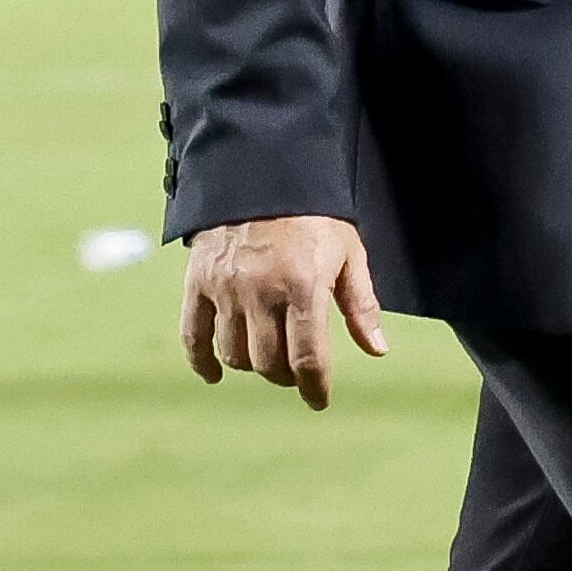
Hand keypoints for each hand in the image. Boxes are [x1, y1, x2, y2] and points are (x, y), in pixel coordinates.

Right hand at [180, 214, 388, 408]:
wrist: (261, 170)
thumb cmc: (314, 214)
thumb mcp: (348, 253)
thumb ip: (360, 304)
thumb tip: (377, 350)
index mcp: (303, 286)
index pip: (307, 357)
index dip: (315, 387)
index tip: (320, 400)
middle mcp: (261, 291)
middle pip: (269, 363)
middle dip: (286, 376)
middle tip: (295, 369)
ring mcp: (226, 288)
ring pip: (235, 355)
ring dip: (253, 365)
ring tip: (266, 355)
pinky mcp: (199, 281)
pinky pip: (194, 335)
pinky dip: (202, 362)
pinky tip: (214, 374)